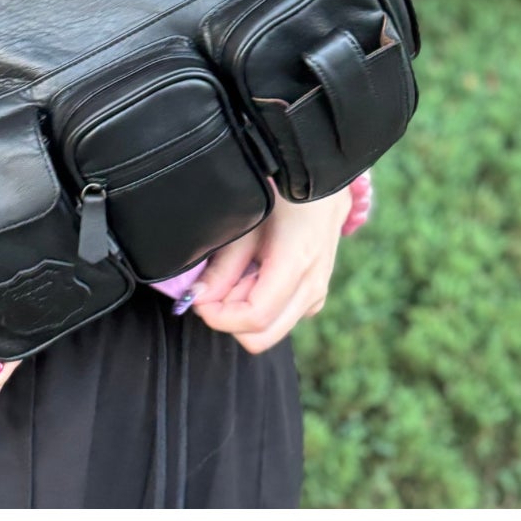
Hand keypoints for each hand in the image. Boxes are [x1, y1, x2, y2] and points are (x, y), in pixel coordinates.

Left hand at [190, 188, 350, 354]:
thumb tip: (199, 299)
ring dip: (245, 311)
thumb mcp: (247, 222)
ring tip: (241, 271)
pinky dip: (261, 305)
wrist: (322, 182)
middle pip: (262, 337)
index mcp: (296, 266)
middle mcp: (313, 289)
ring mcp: (317, 296)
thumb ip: (223, 266)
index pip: (254, 319)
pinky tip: (257, 274)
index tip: (199, 298)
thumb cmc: (282, 194)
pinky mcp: (316, 296)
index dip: (219, 316)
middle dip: (231, 318)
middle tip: (217, 286)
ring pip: (270, 331)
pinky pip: (281, 318)